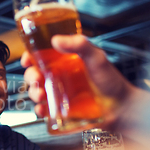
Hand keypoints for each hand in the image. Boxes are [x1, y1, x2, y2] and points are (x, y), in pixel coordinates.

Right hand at [21, 34, 149, 131]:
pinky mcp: (59, 110)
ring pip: (36, 92)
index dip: (30, 56)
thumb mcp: (97, 57)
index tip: (27, 59)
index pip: (40, 56)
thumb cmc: (112, 82)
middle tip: (35, 79)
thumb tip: (56, 40)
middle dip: (30, 76)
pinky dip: (39, 110)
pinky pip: (43, 110)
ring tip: (40, 95)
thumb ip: (79, 45)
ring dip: (32, 93)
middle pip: (34, 74)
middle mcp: (58, 77)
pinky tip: (43, 109)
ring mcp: (58, 94)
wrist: (121, 108)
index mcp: (64, 62)